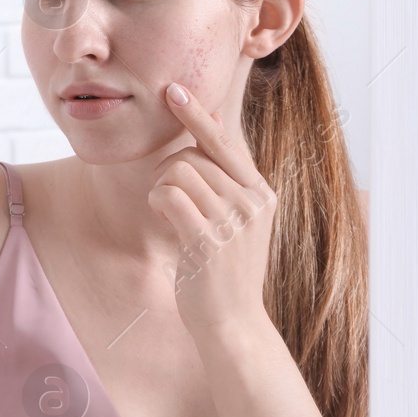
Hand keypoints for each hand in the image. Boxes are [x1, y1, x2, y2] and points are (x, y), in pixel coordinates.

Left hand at [147, 81, 277, 338]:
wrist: (234, 325)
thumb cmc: (226, 274)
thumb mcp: (236, 226)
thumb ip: (224, 188)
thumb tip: (199, 143)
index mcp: (261, 194)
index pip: (226, 143)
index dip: (197, 116)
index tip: (174, 91)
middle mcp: (252, 202)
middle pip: (194, 156)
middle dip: (168, 171)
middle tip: (168, 200)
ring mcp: (232, 221)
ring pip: (178, 171)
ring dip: (160, 187)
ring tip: (167, 213)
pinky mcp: (208, 240)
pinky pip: (168, 195)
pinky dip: (156, 202)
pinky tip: (163, 220)